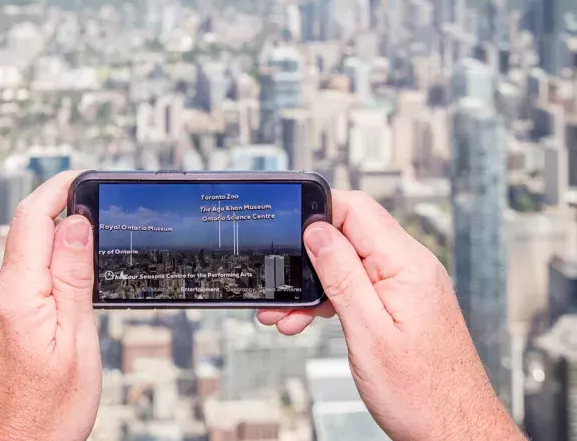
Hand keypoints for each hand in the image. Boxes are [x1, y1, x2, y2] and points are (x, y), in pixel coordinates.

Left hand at [0, 171, 101, 440]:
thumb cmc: (48, 412)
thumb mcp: (76, 340)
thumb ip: (72, 277)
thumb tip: (75, 223)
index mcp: (15, 297)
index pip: (30, 219)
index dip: (57, 189)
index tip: (83, 177)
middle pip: (26, 233)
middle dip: (61, 214)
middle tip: (100, 211)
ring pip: (25, 256)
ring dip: (56, 244)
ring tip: (93, 251)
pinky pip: (21, 279)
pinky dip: (47, 269)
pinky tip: (71, 285)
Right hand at [258, 191, 523, 440]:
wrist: (453, 431)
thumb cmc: (422, 393)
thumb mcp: (368, 331)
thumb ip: (341, 275)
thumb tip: (316, 231)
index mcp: (407, 265)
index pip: (356, 208)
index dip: (317, 215)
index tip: (287, 236)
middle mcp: (411, 268)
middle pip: (348, 235)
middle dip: (307, 258)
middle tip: (279, 288)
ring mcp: (406, 286)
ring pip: (348, 264)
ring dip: (313, 286)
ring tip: (285, 315)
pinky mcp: (400, 304)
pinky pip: (358, 287)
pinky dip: (330, 300)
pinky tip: (307, 320)